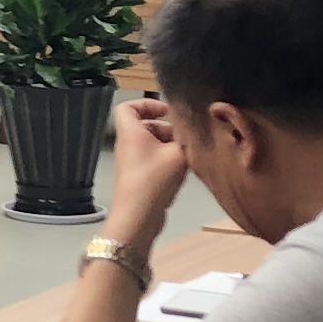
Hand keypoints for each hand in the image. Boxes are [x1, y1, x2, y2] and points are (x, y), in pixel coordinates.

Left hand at [104, 95, 188, 228]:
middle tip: (184, 137)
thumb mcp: (177, 154)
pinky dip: (167, 160)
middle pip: (145, 126)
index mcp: (131, 132)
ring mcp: (132, 162)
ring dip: (170, 146)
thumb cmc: (154, 180)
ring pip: (152, 144)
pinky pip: (153, 159)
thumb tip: (195, 128)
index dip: (146, 104)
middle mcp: (128, 144)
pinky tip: (183, 169)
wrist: (138, 217)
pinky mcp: (139, 177)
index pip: (127, 107)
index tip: (167, 112)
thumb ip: (187, 138)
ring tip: (187, 154)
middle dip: (166, 128)